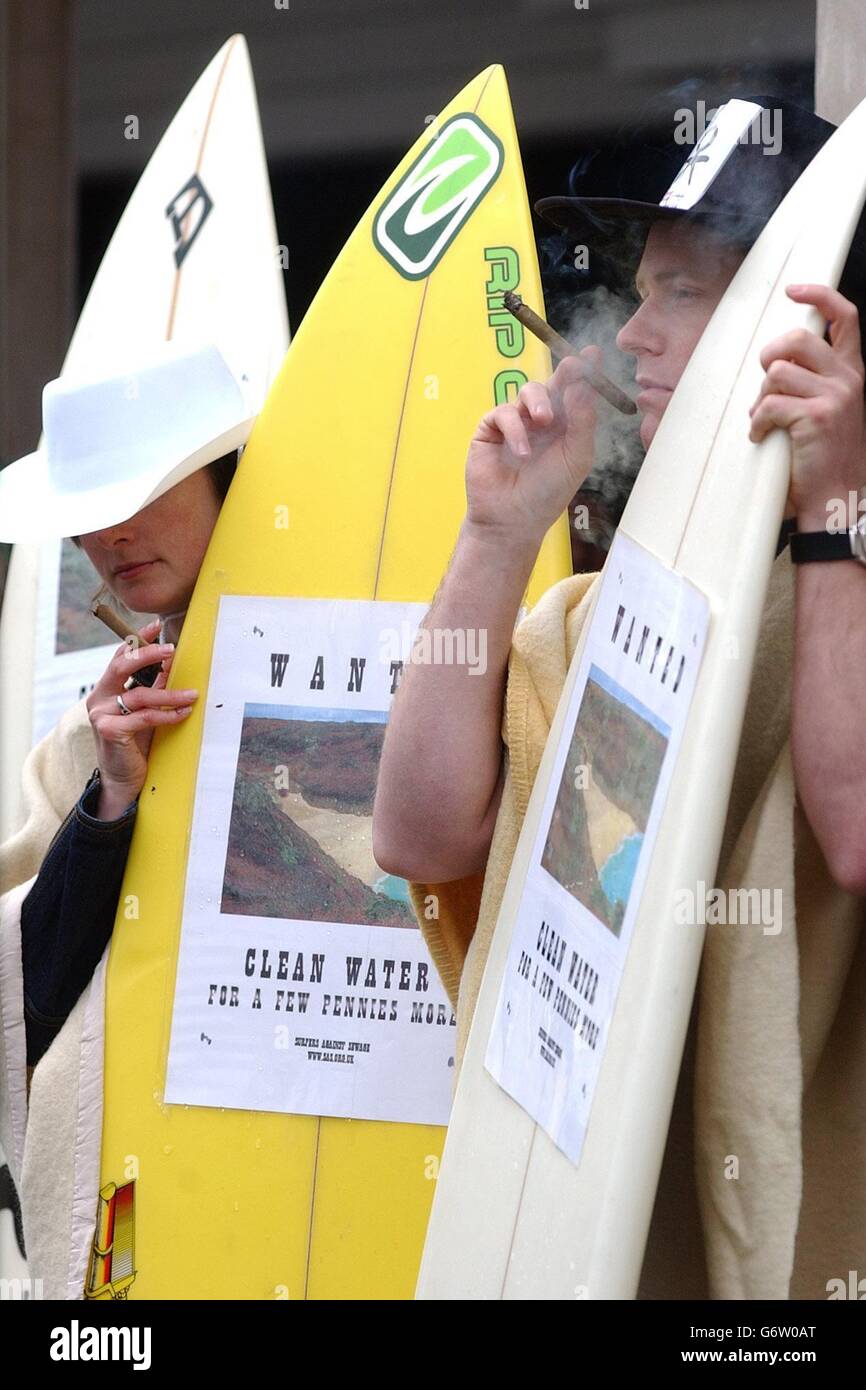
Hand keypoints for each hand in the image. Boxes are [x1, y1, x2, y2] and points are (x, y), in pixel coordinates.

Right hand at [85, 617, 198, 810]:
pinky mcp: (109, 730)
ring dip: (170, 694)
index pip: (120, 656)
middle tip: (171, 649)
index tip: (157, 626)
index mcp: (106, 688)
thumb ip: (153, 687)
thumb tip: (172, 662)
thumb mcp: (145, 709)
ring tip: (193, 694)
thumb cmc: (135, 743)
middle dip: (147, 654)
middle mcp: (99, 697)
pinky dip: (167, 715)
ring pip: (139, 695)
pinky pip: (145, 717)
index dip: (138, 640)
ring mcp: (101, 714)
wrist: (123, 779)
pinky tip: (184, 713)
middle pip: (121, 666)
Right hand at [464, 350, 600, 544]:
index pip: (576, 392)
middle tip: (573, 367)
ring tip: (544, 422)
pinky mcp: (490, 429)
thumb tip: (584, 383)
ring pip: (528, 391)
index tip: (593, 353)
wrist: (514, 519)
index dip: (584, 372)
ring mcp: (516, 423)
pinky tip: (522, 452)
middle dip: (563, 373)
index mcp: (567, 426)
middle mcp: (542, 420)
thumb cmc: (548, 493)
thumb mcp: (576, 456)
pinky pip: (503, 413)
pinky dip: (515, 428)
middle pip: (552, 383)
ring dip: (538, 402)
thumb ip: (582, 420)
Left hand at [749, 284, 865, 522]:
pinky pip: (769, 404)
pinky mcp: (817, 416)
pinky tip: (761, 436)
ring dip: (761, 398)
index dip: (818, 296)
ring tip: (766, 420)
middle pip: (795, 339)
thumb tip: (776, 362)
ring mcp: (835, 396)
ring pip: (777, 373)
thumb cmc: (824, 457)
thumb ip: (814, 380)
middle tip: (765, 384)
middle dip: (768, 359)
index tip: (794, 290)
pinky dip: (757, 423)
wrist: (836, 496)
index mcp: (851, 372)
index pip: (844, 317)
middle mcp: (848, 378)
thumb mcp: (829, 408)